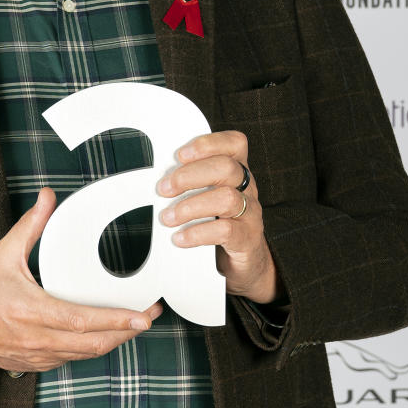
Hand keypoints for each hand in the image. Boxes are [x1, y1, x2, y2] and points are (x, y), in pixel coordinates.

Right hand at [0, 188, 163, 373]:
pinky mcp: (38, 364)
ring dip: (114, 341)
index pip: (82, 320)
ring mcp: (39, 355)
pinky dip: (92, 347)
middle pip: (94, 343)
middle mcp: (38, 338)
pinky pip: (74, 359)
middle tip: (148, 317)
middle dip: (126, 332)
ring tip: (134, 325)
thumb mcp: (2, 255)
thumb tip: (47, 197)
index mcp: (31, 311)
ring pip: (87, 354)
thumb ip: (30, 226)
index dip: (115, 320)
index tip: (141, 315)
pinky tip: (105, 334)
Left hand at [156, 130, 281, 302]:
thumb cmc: (219, 224)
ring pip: (227, 198)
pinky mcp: (247, 239)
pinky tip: (180, 238)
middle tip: (164, 189)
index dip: (208, 144)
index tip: (179, 155)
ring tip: (168, 218)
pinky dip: (198, 233)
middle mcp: (247, 189)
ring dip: (190, 206)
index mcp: (237, 172)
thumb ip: (190, 185)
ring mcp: (250, 214)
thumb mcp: (208, 198)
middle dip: (189, 176)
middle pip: (227, 168)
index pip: (234, 144)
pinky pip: (225, 230)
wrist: (245, 263)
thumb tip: (157, 179)